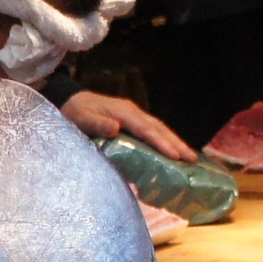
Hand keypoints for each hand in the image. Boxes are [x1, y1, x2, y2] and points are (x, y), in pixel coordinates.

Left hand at [61, 91, 195, 163]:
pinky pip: (152, 132)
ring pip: (158, 129)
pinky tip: (173, 154)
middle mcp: (132, 112)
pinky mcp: (132, 122)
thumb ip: (96, 124)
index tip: (175, 156)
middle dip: (176, 143)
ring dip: (175, 143)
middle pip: (159, 128)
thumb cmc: (74, 113)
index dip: (161, 143)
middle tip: (192, 160)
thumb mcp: (80, 119)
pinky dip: (165, 141)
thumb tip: (116, 129)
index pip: (146, 129)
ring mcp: (134, 116)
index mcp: (123, 112)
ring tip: (190, 159)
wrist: (69, 101)